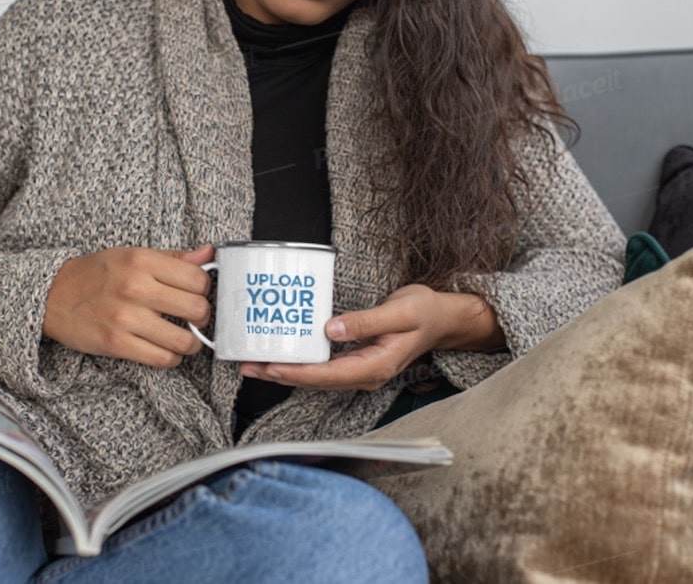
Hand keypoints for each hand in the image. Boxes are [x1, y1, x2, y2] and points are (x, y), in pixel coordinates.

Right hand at [42, 245, 213, 367]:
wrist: (50, 295)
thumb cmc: (95, 275)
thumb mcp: (131, 255)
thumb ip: (172, 257)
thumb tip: (208, 254)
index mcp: (142, 260)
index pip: (198, 278)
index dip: (204, 290)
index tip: (197, 295)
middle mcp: (135, 287)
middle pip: (197, 309)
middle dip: (201, 318)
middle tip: (193, 319)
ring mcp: (126, 317)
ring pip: (184, 340)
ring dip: (190, 344)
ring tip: (184, 340)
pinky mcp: (116, 343)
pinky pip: (162, 358)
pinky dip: (171, 358)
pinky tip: (166, 351)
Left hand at [240, 285, 503, 390]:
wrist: (444, 318)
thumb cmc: (425, 312)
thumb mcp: (401, 312)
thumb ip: (366, 321)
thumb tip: (331, 328)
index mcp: (376, 367)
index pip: (329, 375)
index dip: (297, 372)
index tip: (271, 367)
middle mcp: (366, 374)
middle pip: (316, 381)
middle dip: (281, 374)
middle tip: (247, 365)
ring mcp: (361, 370)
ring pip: (317, 376)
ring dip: (286, 370)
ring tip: (254, 362)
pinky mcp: (356, 361)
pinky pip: (323, 367)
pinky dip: (300, 362)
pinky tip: (282, 353)